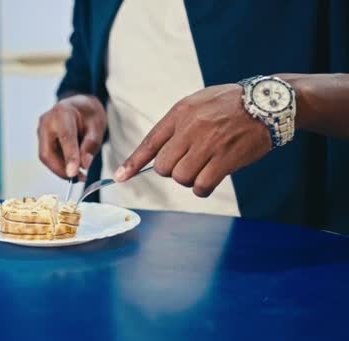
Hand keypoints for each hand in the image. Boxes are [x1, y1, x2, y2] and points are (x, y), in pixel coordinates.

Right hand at [38, 94, 106, 179]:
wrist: (79, 105)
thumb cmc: (88, 113)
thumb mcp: (97, 126)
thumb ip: (90, 145)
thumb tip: (84, 164)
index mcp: (63, 112)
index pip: (65, 138)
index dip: (69, 157)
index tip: (74, 174)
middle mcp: (47, 121)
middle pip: (47, 152)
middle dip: (61, 169)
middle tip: (79, 178)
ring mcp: (41, 130)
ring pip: (46, 156)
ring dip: (60, 169)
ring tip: (79, 174)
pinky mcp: (42, 139)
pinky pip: (47, 155)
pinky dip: (59, 164)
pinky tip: (72, 167)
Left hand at [114, 84, 271, 196]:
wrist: (268, 103)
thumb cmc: (229, 105)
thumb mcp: (197, 103)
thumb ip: (176, 125)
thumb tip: (155, 154)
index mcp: (180, 113)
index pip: (150, 142)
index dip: (133, 163)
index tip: (120, 177)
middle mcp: (190, 128)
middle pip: (163, 166)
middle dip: (171, 170)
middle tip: (188, 162)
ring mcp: (209, 143)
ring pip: (181, 178)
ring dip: (189, 180)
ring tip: (202, 168)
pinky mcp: (226, 159)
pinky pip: (202, 186)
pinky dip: (202, 188)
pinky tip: (211, 179)